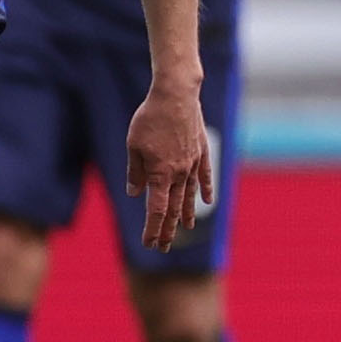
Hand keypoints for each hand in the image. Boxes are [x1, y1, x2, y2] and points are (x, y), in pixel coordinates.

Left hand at [125, 82, 210, 249]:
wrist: (176, 95)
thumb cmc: (150, 119)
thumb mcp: (133, 146)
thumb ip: (135, 172)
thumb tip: (135, 194)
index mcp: (161, 174)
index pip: (157, 210)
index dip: (153, 229)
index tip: (149, 243)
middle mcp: (179, 173)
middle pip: (174, 208)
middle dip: (168, 229)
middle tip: (164, 246)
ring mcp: (193, 163)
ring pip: (190, 195)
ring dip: (187, 214)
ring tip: (187, 228)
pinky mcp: (202, 151)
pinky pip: (205, 176)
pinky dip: (205, 190)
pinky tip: (207, 201)